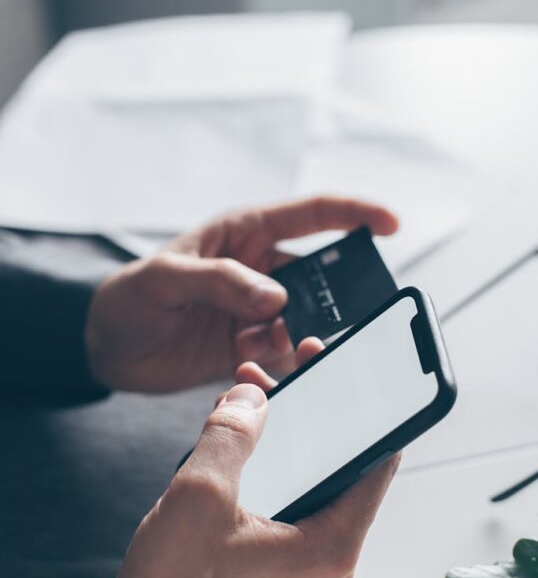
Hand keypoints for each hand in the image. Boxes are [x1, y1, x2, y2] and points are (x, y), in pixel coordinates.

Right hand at [58, 367, 398, 577]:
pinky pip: (286, 509)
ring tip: (251, 403)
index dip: (366, 409)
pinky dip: (270, 474)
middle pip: (341, 470)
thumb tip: (251, 397)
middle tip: (285, 374)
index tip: (344, 371)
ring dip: (284, 443)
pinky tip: (237, 448)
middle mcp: (327, 562)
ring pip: (309, 489)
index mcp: (330, 547)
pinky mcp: (276, 572)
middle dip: (312, 416)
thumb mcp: (199, 495)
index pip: (377, 462)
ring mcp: (301, 569)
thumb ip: (231, 435)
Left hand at [85, 196, 397, 391]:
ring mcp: (260, 312)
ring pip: (306, 322)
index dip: (354, 213)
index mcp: (246, 235)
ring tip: (253, 346)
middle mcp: (262, 271)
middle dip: (329, 298)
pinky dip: (276, 363)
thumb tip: (275, 297)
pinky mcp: (252, 349)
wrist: (107, 349)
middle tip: (317, 321)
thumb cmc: (130, 297)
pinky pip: (285, 355)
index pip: (311, 215)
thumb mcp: (165, 278)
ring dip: (294, 337)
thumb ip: (220, 282)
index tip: (390, 223)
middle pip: (320, 277)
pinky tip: (242, 363)